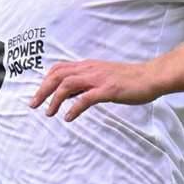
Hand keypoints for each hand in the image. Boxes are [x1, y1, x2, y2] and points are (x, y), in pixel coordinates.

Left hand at [29, 59, 160, 121]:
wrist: (151, 77)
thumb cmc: (129, 79)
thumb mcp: (104, 77)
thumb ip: (88, 82)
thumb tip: (72, 93)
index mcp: (88, 66)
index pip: (59, 68)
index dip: (45, 80)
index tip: (38, 94)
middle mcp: (90, 69)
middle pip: (58, 76)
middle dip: (43, 90)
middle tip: (33, 105)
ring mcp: (99, 79)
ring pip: (68, 85)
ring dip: (54, 100)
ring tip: (49, 113)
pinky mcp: (108, 90)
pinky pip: (85, 98)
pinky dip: (74, 108)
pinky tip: (68, 118)